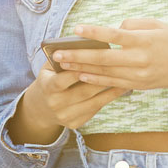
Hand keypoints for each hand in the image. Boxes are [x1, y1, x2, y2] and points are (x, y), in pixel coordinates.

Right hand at [11, 64, 126, 142]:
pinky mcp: (74, 124)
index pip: (63, 80)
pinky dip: (108, 98)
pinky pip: (95, 110)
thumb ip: (62, 57)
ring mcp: (65, 116)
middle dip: (101, 79)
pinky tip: (120, 89)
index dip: (77, 70)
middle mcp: (55, 104)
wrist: (41, 108)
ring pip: (93, 102)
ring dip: (111, 90)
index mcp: (46, 87)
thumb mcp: (49, 67)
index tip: (94, 59)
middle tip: (119, 68)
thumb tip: (83, 44)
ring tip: (125, 78)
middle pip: (82, 91)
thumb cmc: (50, 78)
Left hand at [55, 19, 167, 96]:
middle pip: (104, 58)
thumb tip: (111, 30)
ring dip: (81, 69)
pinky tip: (81, 75)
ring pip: (105, 73)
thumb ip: (132, 25)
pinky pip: (112, 83)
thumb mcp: (156, 24)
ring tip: (63, 65)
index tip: (75, 29)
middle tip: (58, 54)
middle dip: (78, 56)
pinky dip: (95, 80)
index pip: (114, 35)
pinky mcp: (137, 85)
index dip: (94, 33)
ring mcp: (138, 75)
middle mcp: (140, 59)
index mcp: (144, 40)